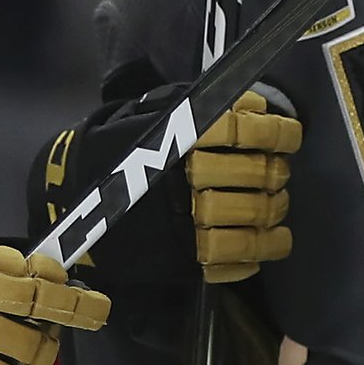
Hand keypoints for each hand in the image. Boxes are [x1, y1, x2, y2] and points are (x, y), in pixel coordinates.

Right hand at [30, 83, 302, 292]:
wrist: (74, 201)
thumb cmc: (120, 148)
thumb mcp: (150, 111)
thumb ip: (199, 105)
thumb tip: (255, 104)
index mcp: (179, 138)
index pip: (244, 131)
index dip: (277, 132)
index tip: (290, 134)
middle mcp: (187, 180)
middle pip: (256, 175)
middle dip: (276, 172)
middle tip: (277, 171)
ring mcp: (187, 224)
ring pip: (255, 217)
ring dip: (274, 210)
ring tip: (273, 204)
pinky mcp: (186, 261)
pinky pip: (239, 258)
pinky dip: (262, 249)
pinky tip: (268, 239)